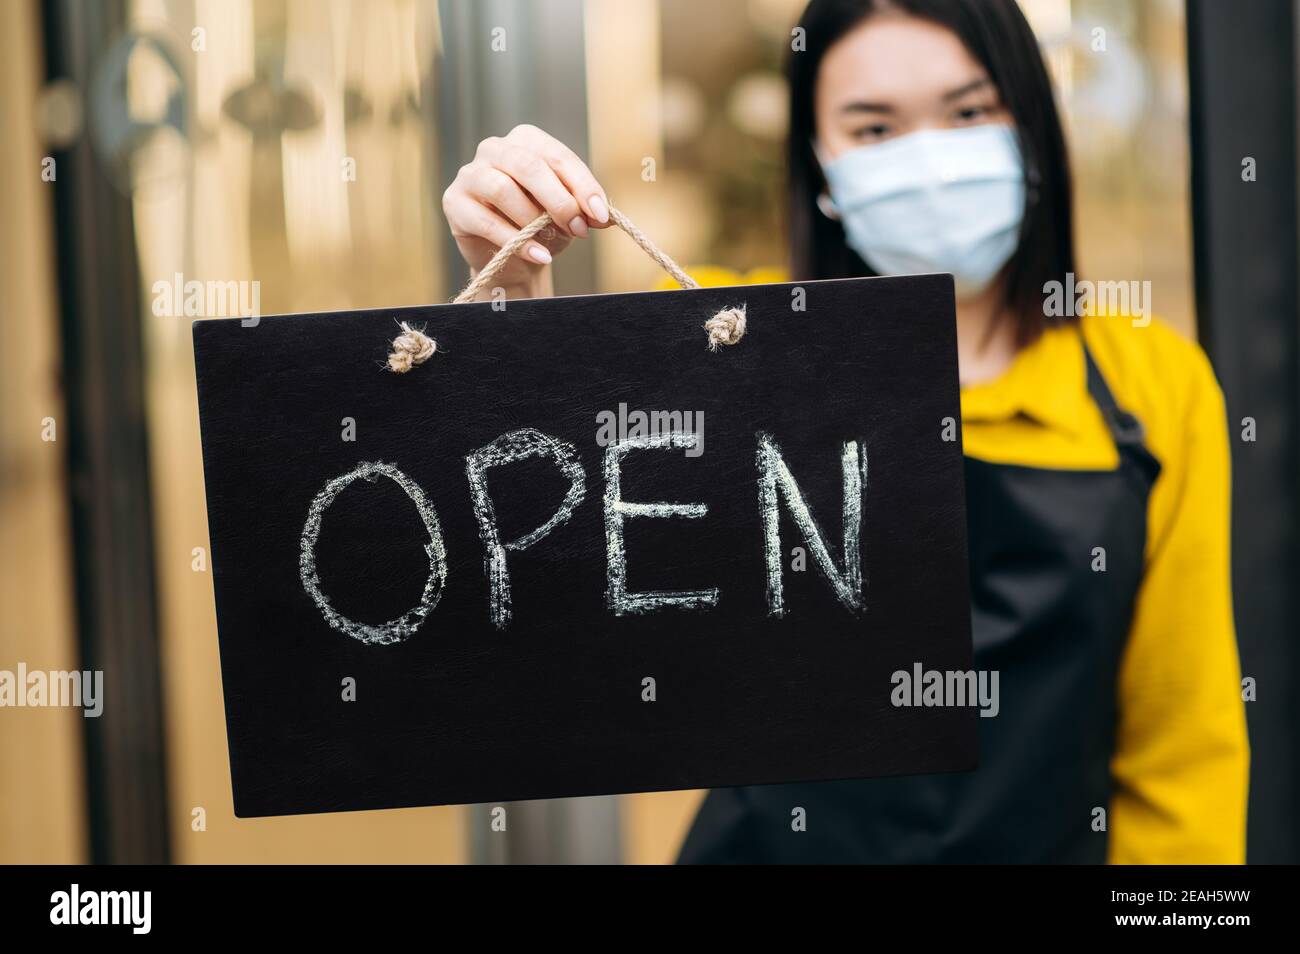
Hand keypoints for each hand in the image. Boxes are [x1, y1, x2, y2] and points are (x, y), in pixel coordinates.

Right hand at [442, 124, 610, 297]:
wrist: (509, 257)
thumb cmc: (540, 226)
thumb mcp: (567, 214)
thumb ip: (583, 209)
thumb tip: (604, 215)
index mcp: (525, 140)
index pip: (558, 157)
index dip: (583, 186)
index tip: (601, 214)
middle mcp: (494, 148)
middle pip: (529, 167)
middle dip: (560, 201)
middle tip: (579, 229)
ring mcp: (470, 173)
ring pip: (503, 189)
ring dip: (534, 220)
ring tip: (552, 243)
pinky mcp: (454, 202)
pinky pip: (485, 220)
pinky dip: (516, 241)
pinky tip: (538, 256)